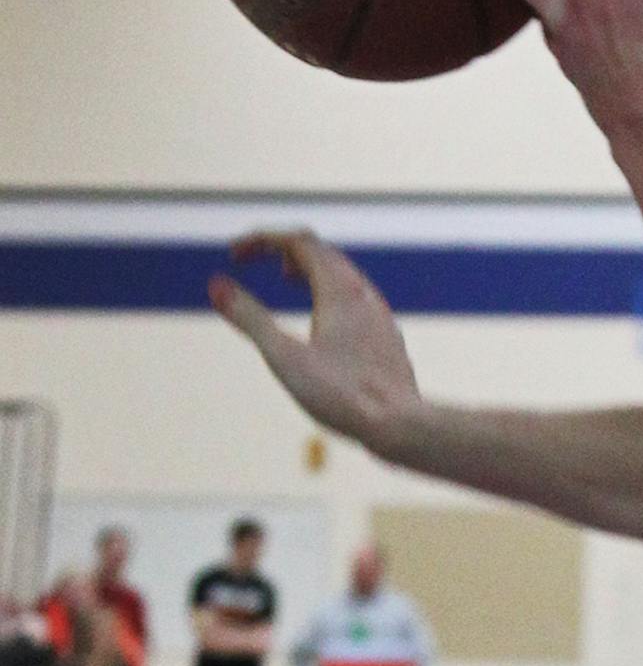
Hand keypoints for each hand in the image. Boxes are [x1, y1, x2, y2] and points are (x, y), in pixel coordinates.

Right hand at [210, 234, 421, 452]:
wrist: (403, 426)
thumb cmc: (343, 395)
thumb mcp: (284, 356)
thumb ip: (250, 319)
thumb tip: (217, 286)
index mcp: (340, 290)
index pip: (299, 241)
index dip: (263, 240)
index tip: (235, 254)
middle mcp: (365, 295)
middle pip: (322, 253)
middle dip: (284, 249)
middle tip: (256, 260)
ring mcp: (380, 316)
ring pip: (344, 276)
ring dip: (310, 269)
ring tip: (289, 280)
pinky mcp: (388, 339)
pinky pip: (358, 300)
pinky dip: (331, 293)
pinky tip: (326, 322)